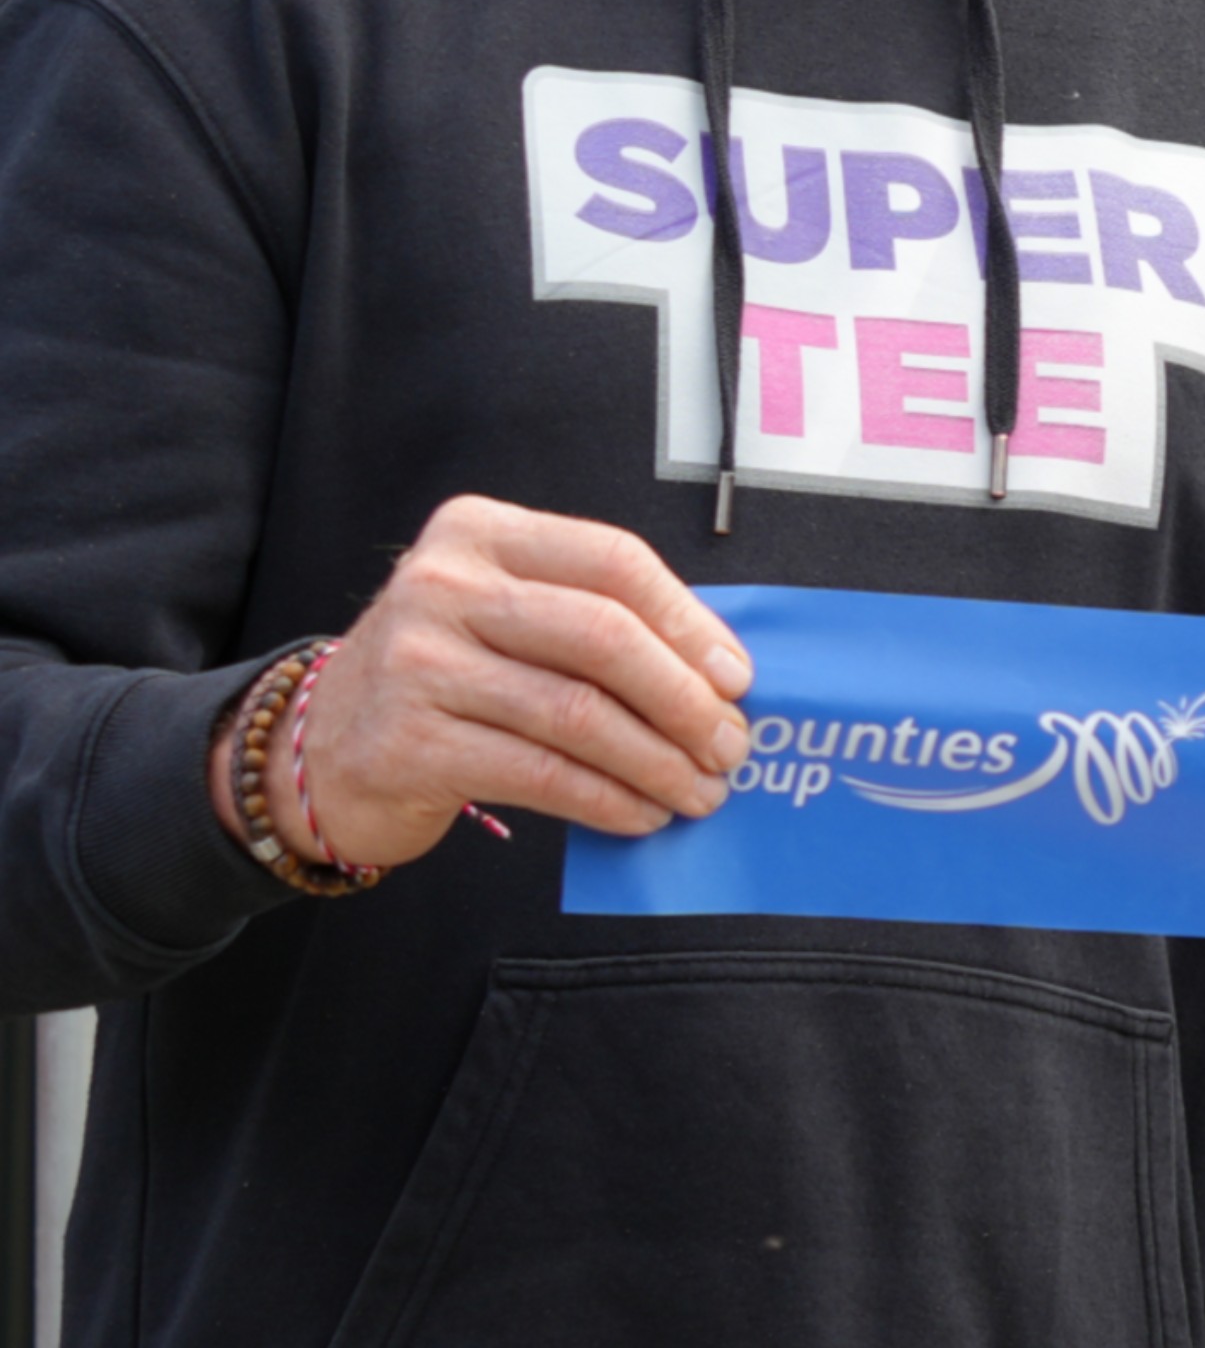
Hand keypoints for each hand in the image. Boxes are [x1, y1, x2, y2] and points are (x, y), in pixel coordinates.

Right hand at [287, 497, 752, 863]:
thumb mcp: (509, 617)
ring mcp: (417, 663)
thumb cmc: (447, 677)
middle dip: (685, 702)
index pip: (613, 562)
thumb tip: (721, 673)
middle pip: (604, 638)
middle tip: (730, 746)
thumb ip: (597, 619)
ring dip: (659, 762)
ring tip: (700, 791)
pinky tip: (642, 814)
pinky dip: (609, 799)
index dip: (690, 624)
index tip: (737, 678)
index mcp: (480, 534)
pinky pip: (542, 773)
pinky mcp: (408, 742)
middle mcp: (441, 586)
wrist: (324, 748)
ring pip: (579, 713)